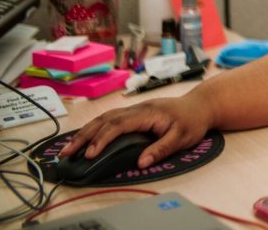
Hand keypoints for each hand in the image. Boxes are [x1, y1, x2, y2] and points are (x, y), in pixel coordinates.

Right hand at [58, 95, 213, 168]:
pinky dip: (95, 128)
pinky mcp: (134, 113)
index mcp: (147, 113)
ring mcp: (135, 109)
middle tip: (66, 152)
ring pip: (104, 118)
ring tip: (69, 147)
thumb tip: (141, 162)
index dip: (102, 139)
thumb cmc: (192, 120)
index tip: (89, 154)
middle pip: (105, 120)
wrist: (201, 105)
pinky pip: (110, 118)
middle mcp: (137, 109)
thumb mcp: (182, 137)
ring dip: (85, 132)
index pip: (118, 125)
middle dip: (84, 136)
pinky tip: (85, 137)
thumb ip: (161, 149)